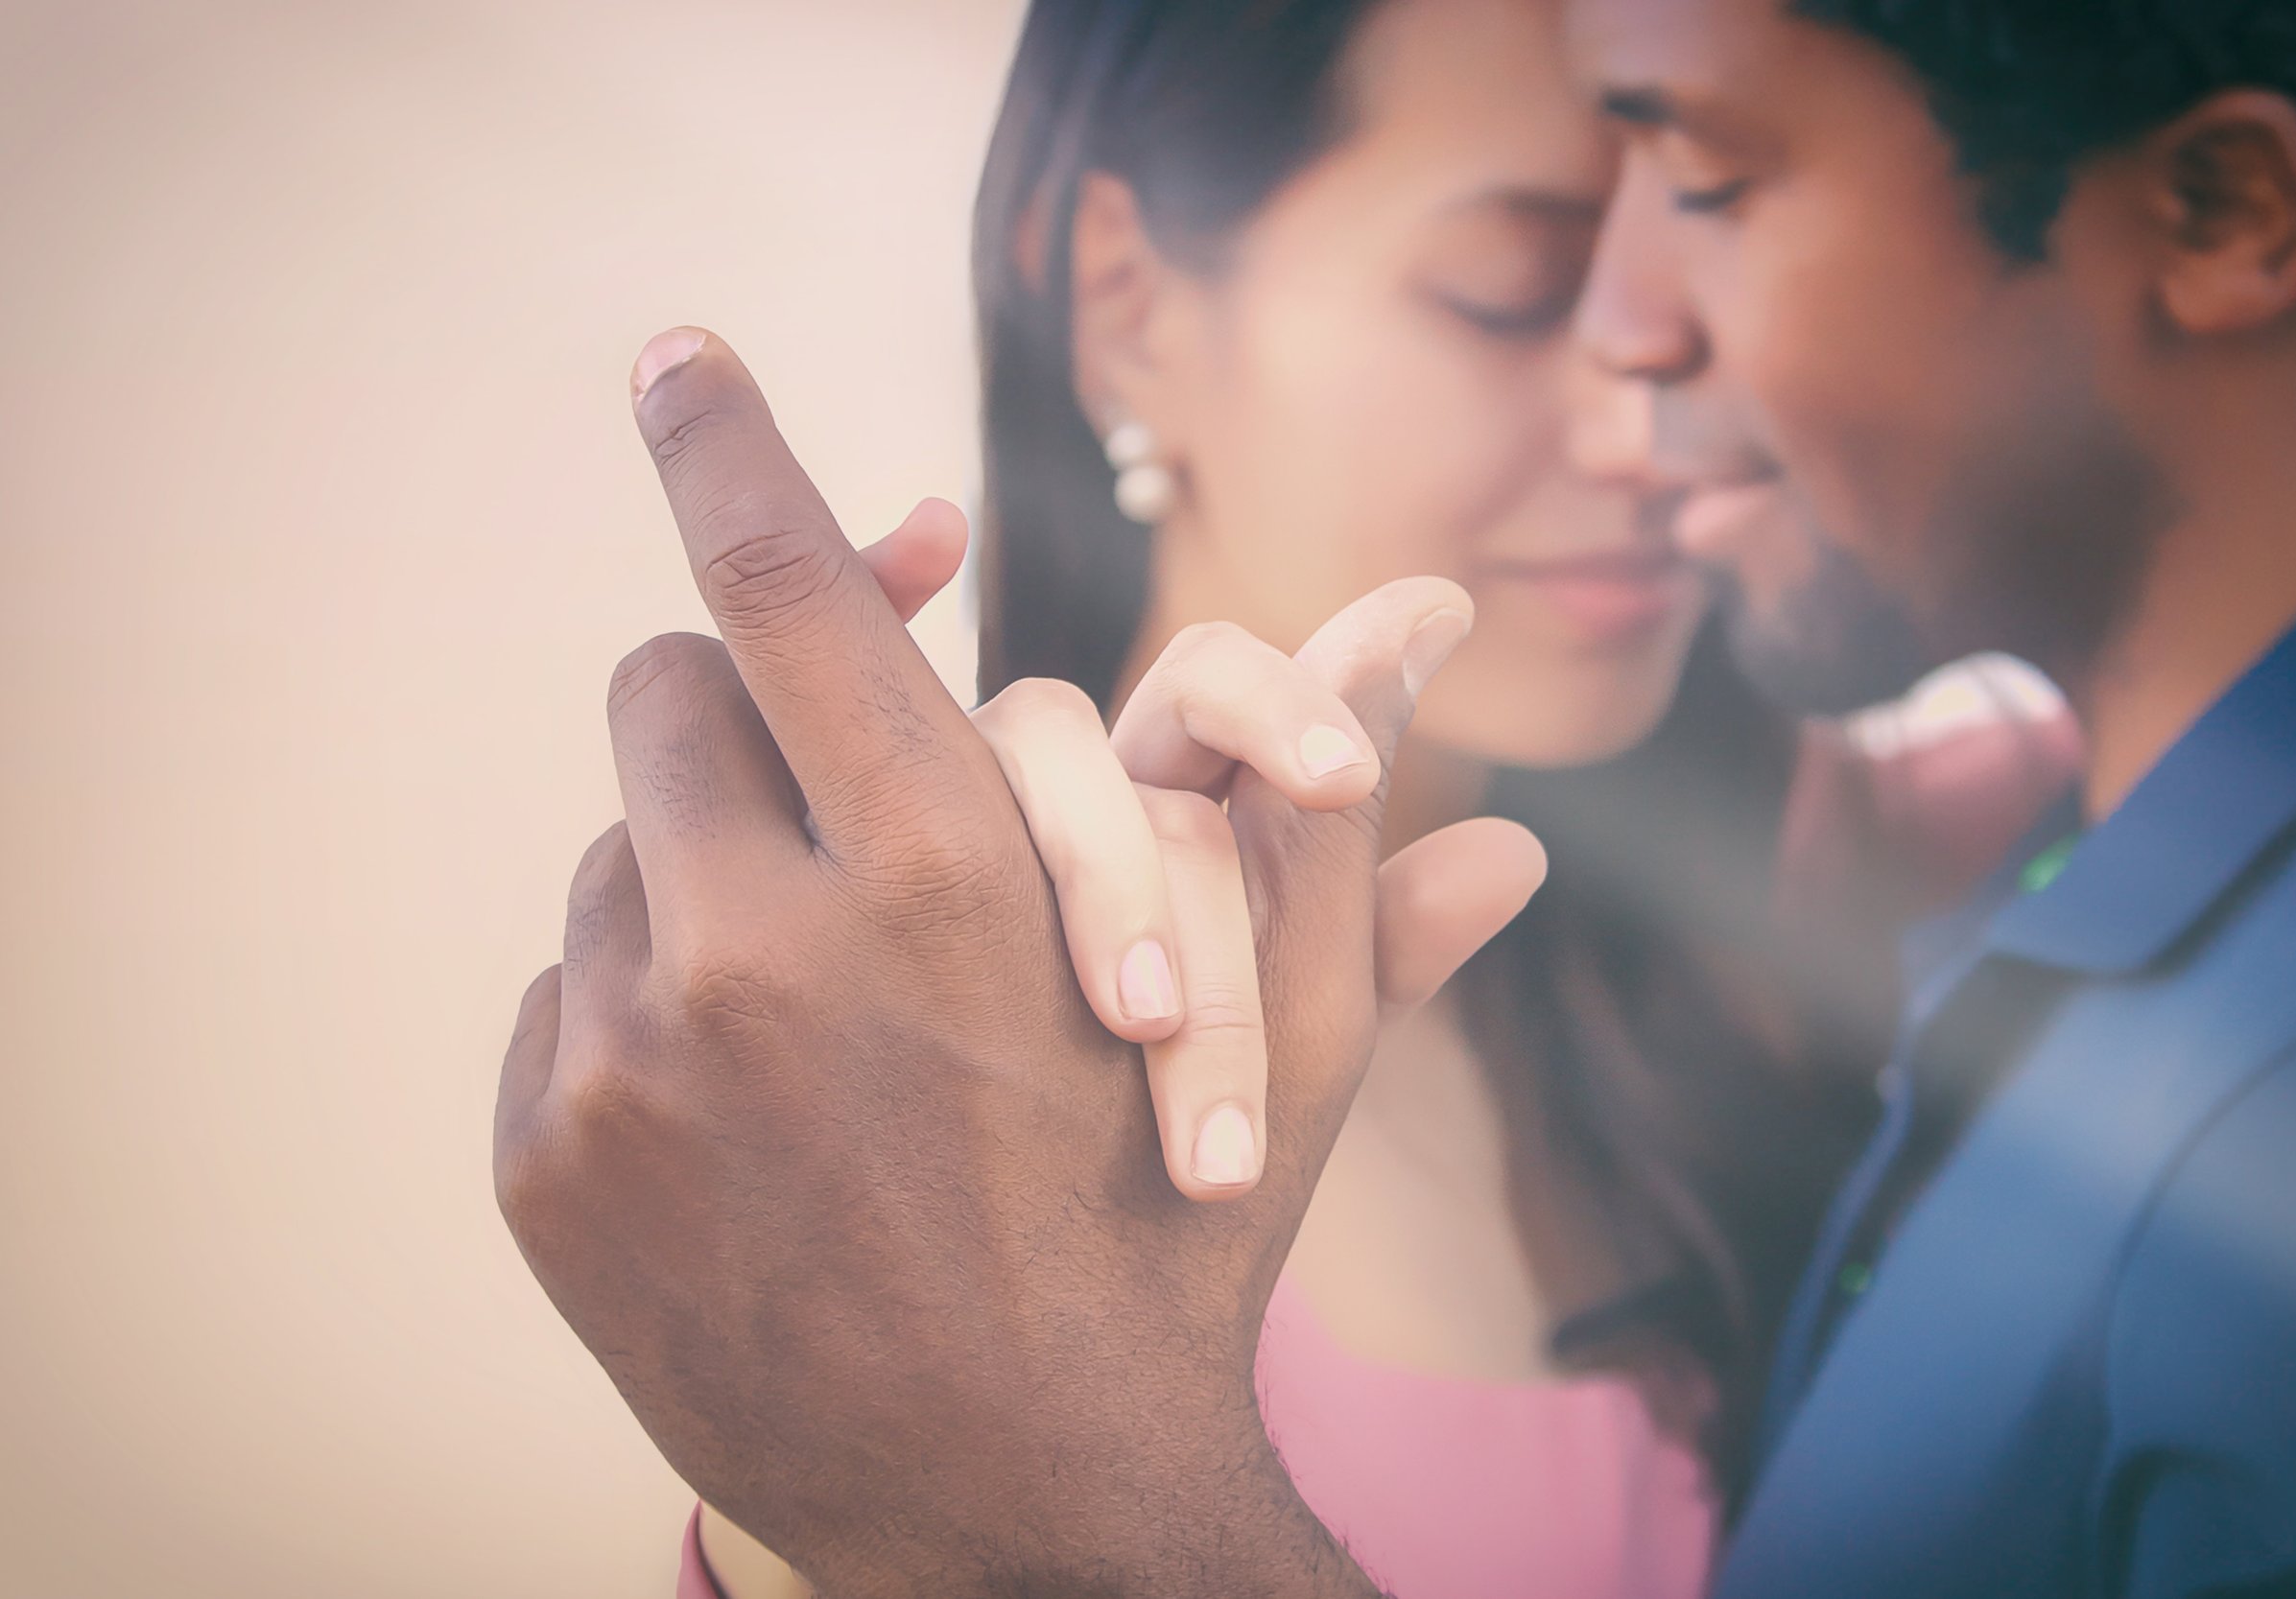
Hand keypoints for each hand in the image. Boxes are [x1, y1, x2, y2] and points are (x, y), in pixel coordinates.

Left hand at [494, 329, 1533, 1597]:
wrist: (1020, 1516)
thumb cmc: (1171, 1256)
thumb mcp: (1283, 1047)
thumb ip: (1342, 837)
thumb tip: (1451, 658)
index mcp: (946, 880)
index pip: (784, 587)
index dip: (731, 445)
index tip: (676, 353)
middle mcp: (758, 950)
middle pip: (665, 694)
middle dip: (752, 711)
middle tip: (836, 781)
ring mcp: (633, 1067)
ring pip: (621, 856)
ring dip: (717, 879)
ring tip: (832, 989)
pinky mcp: (552, 1167)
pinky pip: (574, 999)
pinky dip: (654, 1015)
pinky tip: (761, 1111)